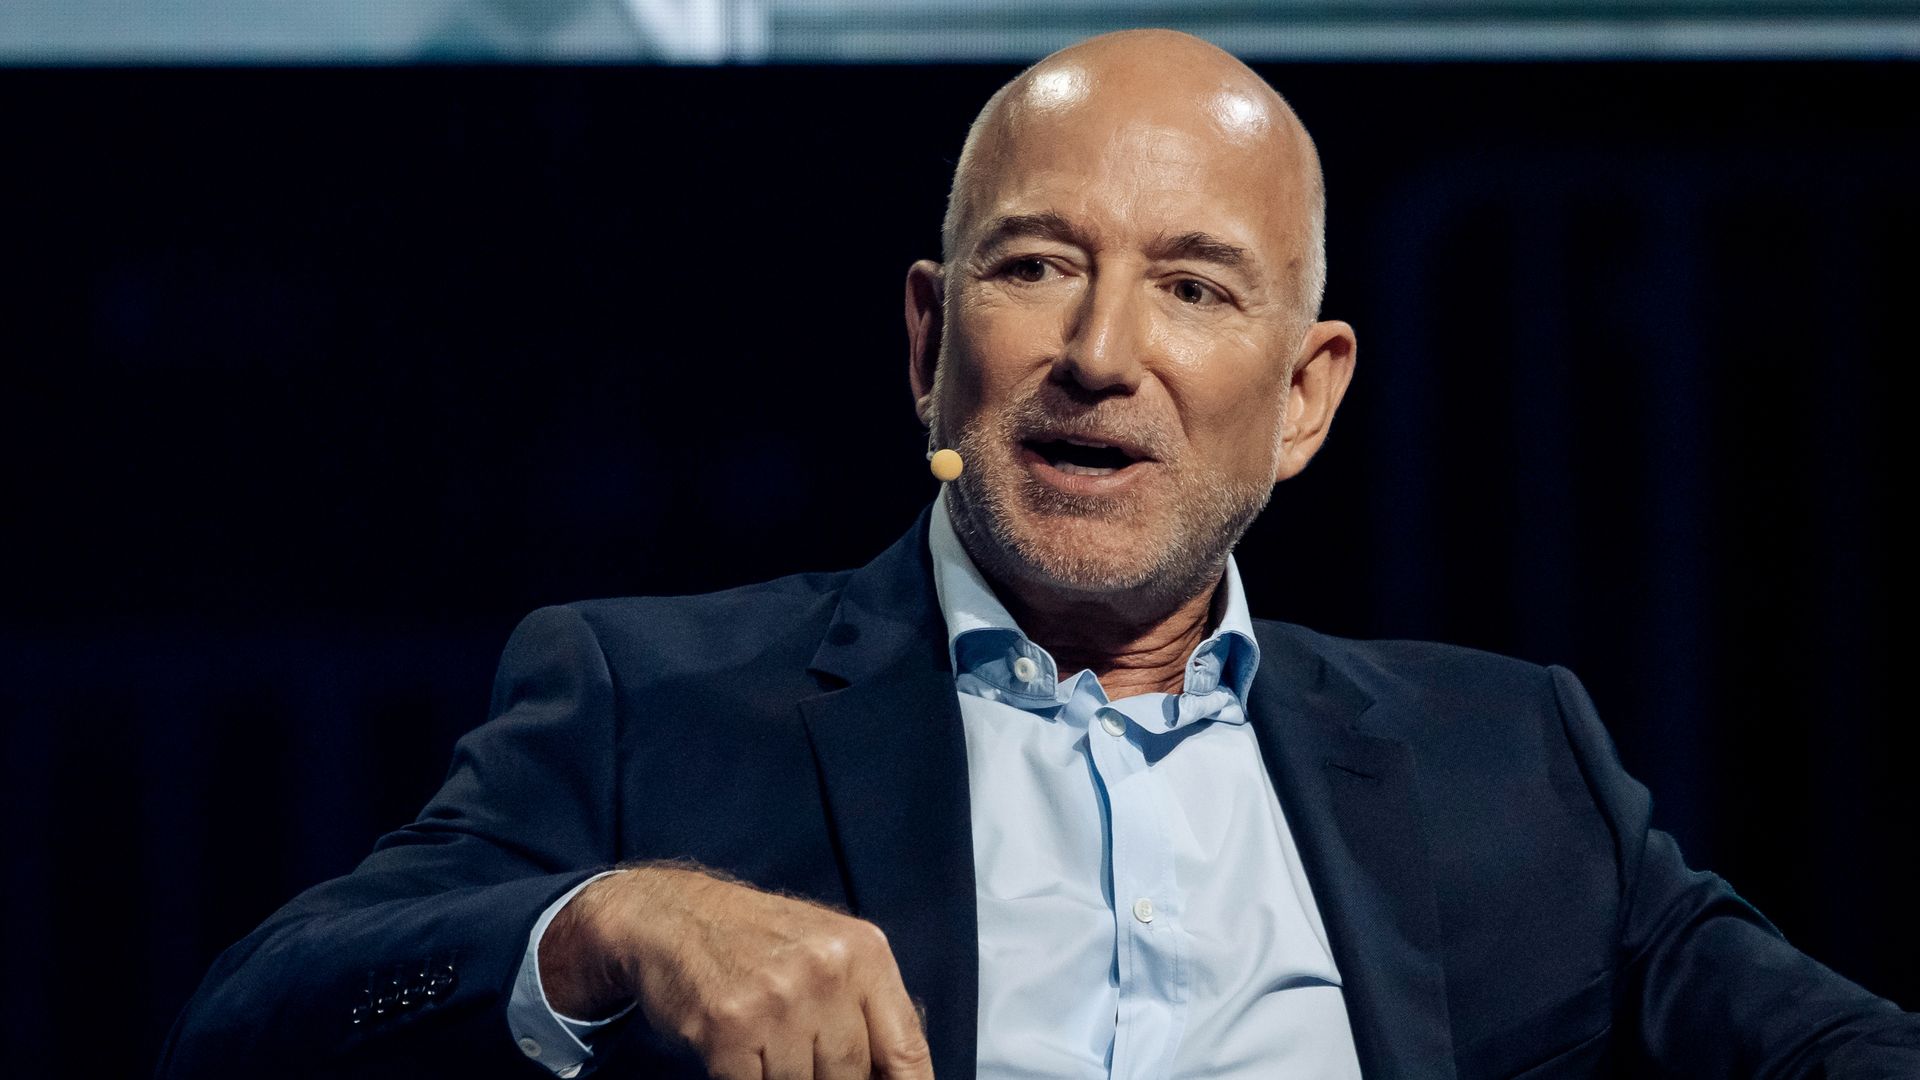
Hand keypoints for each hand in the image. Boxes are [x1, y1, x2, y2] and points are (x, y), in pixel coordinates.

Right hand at [540, 865, 933, 1079]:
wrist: (673, 915)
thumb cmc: (757, 939)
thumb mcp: (829, 951)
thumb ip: (866, 1008)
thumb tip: (896, 1076)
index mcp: (865, 952)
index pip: (908, 1051)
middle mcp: (828, 971)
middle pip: (852, 1076)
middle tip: (799, 1057)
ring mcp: (779, 1000)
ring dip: (781, 1077)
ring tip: (765, 1041)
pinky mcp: (730, 1027)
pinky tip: (737, 1052)